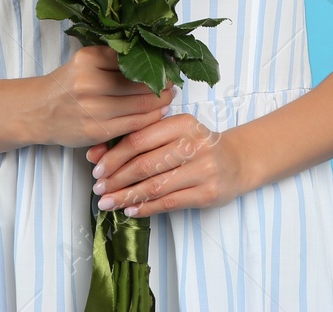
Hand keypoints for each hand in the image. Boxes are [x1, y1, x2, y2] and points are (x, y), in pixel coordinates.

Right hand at [34, 45, 175, 148]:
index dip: (156, 64)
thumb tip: (156, 58)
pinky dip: (150, 119)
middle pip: (139, 83)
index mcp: (88, 59)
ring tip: (168, 96)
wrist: (39, 111)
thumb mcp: (85, 61)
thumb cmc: (68, 84)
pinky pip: (133, 125)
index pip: (132, 60)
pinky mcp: (96, 131)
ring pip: (140, 105)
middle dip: (162, 84)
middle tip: (174, 83)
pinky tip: (157, 113)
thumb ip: (115, 58)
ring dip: (160, 101)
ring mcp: (92, 109)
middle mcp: (88, 83)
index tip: (170, 64)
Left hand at [84, 111, 249, 217]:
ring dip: (127, 196)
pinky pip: (169, 202)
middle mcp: (194, 144)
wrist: (236, 162)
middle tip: (98, 188)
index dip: (114, 155)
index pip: (139, 138)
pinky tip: (130, 210)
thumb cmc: (196, 146)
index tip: (96, 167)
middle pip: (145, 163)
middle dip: (116, 178)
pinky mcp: (208, 192)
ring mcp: (203, 169)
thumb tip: (96, 155)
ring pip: (155, 185)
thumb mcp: (173, 134)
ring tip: (108, 202)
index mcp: (182, 123)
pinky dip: (146, 208)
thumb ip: (140, 139)